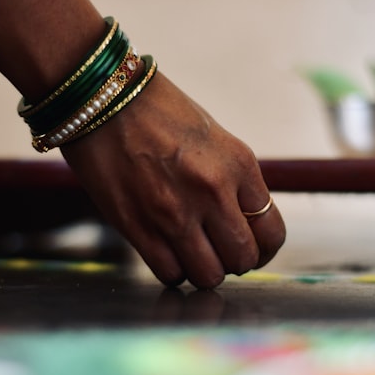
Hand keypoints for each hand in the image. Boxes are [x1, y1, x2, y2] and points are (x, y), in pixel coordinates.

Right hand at [60, 69, 284, 288]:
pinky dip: (172, 271)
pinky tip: (166, 252)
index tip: (252, 248)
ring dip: (203, 270)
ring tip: (191, 252)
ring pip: (208, 275)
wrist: (102, 98)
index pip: (272, 232)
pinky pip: (170, 274)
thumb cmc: (157, 112)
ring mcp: (175, 213)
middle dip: (234, 261)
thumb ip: (233, 181)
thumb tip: (243, 222)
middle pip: (243, 260)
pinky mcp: (139, 227)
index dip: (264, 249)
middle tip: (219, 251)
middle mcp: (213, 192)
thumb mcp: (214, 138)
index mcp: (238, 165)